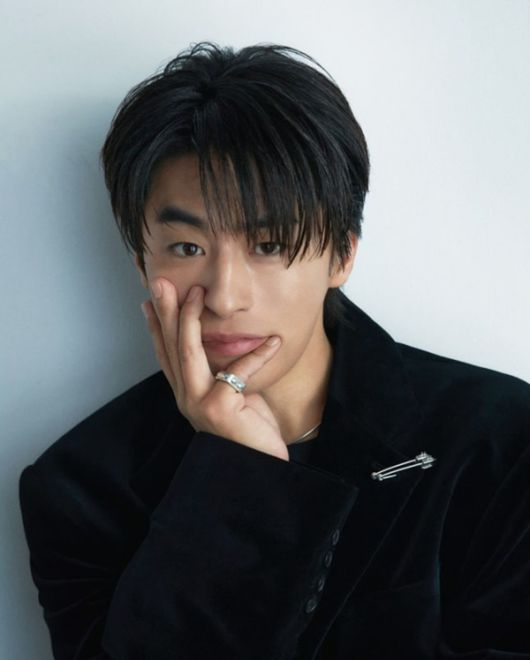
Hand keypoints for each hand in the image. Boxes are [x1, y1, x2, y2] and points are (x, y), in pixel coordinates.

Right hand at [141, 278, 288, 460]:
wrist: (260, 468)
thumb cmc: (250, 431)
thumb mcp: (234, 395)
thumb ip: (224, 373)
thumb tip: (225, 345)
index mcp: (188, 394)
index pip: (167, 355)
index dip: (157, 327)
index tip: (150, 301)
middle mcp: (186, 398)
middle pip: (171, 348)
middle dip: (165, 312)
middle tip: (158, 282)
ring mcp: (198, 404)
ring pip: (188, 352)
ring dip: (188, 319)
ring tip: (193, 293)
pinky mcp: (219, 408)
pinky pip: (238, 372)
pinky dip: (258, 354)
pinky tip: (273, 341)